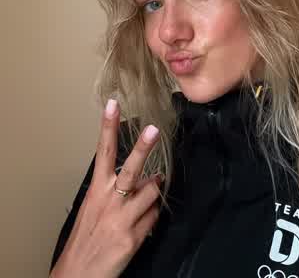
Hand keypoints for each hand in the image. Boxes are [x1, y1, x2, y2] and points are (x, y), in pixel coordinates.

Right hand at [50, 100, 160, 277]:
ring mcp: (122, 218)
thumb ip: (117, 191)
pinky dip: (151, 218)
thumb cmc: (86, 240)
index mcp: (96, 190)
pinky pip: (153, 217)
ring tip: (145, 199)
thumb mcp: (94, 209)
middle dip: (143, 148)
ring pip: (152, 192)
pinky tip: (141, 224)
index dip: (108, 127)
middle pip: (131, 168)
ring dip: (154, 193)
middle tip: (153, 130)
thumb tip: (148, 177)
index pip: (103, 152)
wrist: (77, 276)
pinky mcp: (133, 237)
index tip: (113, 105)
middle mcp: (109, 200)